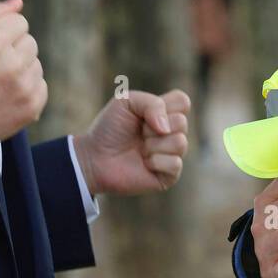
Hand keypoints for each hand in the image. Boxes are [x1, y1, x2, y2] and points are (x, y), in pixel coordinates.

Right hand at [0, 0, 45, 169]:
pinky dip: (27, 88)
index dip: (3, 32)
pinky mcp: (32, 107)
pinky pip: (41, 85)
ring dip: (21, 69)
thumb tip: (19, 2)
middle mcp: (12, 65)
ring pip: (36, 63)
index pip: (19, 21)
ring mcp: (25, 88)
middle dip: (13, 49)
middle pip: (30, 41)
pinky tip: (5, 95)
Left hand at [73, 89, 189, 195]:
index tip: (145, 113)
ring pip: (180, 143)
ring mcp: (171, 154)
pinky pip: (175, 164)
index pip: (183, 101)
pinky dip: (155, 162)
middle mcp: (171, 133)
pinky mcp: (169, 175)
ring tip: (140, 149)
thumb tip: (166, 128)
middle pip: (182, 122)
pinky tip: (144, 164)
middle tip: (138, 133)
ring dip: (153, 145)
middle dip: (153, 127)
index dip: (166, 105)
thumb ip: (151, 103)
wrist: (94, 157)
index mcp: (164, 113)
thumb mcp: (126, 102)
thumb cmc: (109, 129)